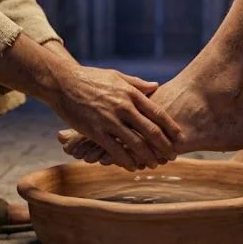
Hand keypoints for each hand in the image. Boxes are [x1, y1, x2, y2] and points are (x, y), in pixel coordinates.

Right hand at [48, 65, 180, 170]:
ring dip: (147, 156)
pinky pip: (114, 150)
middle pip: (151, 130)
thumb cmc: (90, 78)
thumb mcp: (117, 76)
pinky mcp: (95, 131)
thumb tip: (156, 86)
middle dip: (164, 145)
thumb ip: (137, 84)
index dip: (171, 127)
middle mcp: (123, 107)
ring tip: (155, 165)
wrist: (63, 82)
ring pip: (135, 143)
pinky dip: (125, 160)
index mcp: (131, 93)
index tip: (180, 137)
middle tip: (173, 156)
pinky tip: (132, 167)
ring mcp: (109, 120)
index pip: (157, 113)